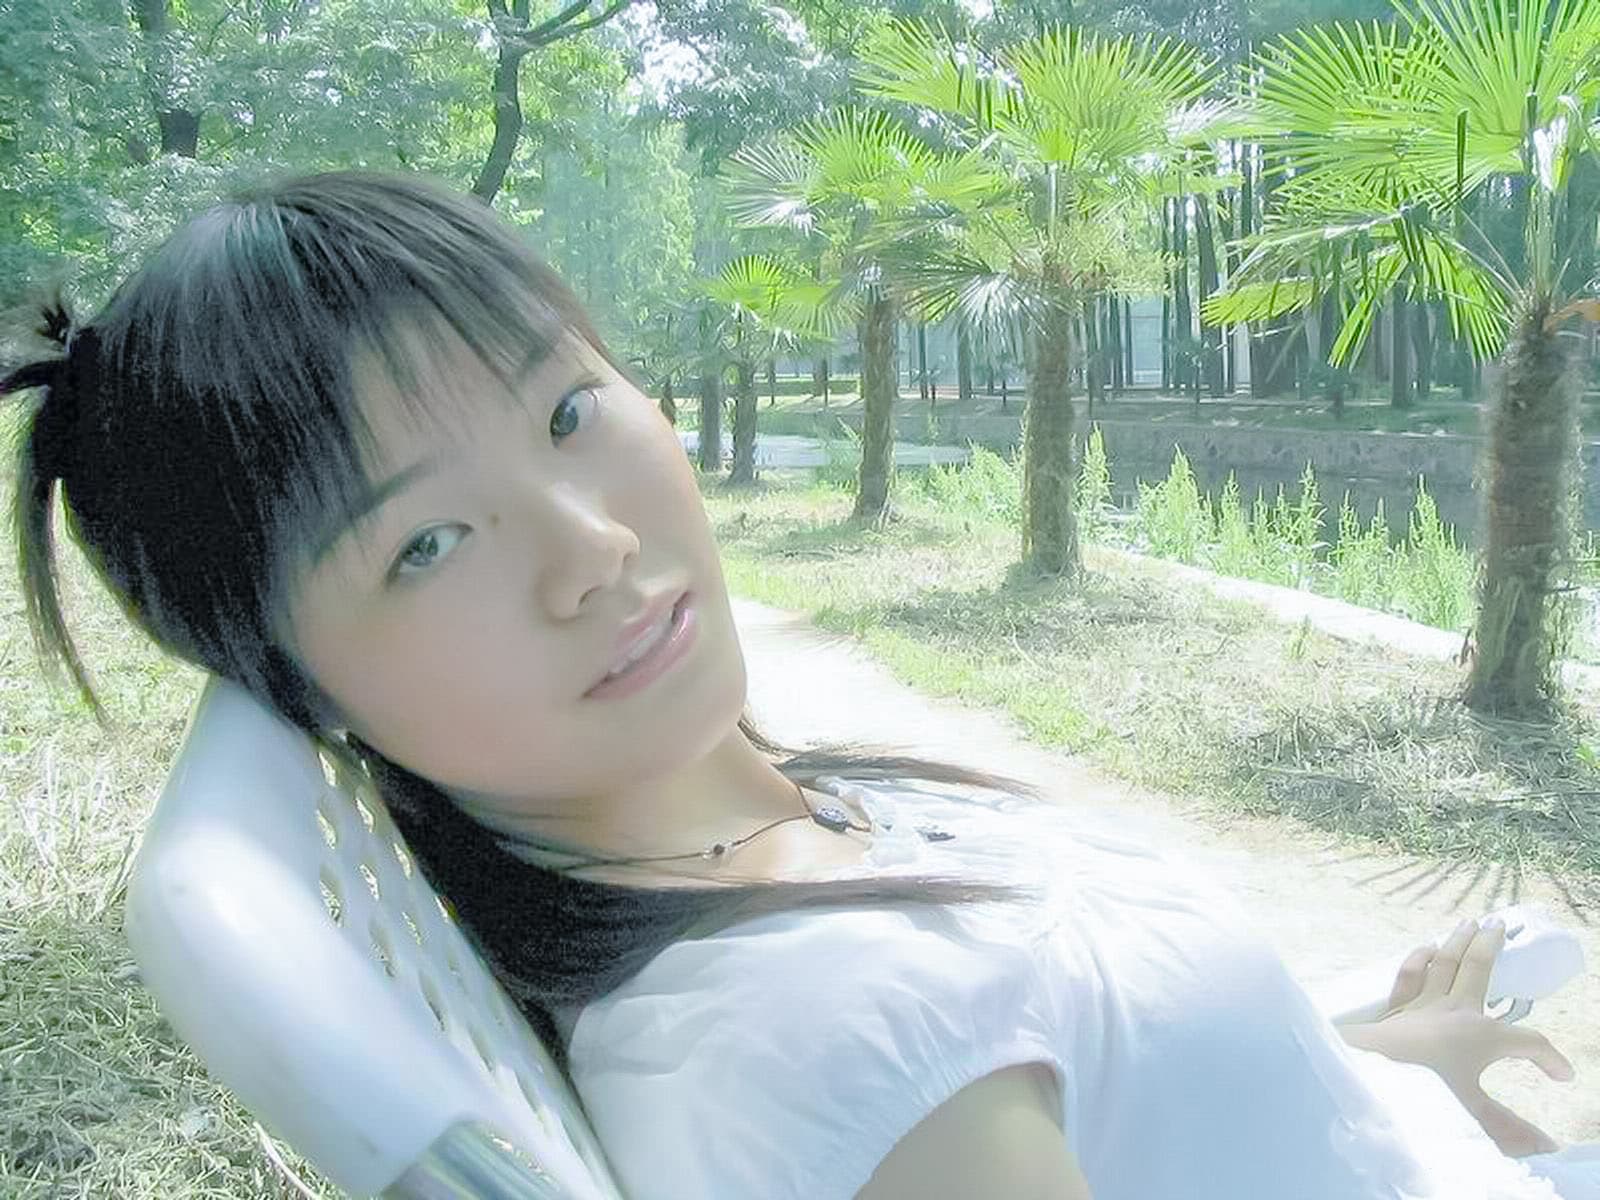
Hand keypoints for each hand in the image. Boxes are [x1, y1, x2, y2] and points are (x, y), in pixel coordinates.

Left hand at [1338, 917, 1575, 1157]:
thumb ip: (1507, 1129)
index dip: (1550, 1059)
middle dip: (1493, 945)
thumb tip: (1543, 1148)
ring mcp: (1422, 1004)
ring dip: (1459, 940)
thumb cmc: (1421, 1093)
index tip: (1562, 1074)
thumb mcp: (1472, 1114)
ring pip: (1445, 962)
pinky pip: (1409, 975)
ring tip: (1469, 922)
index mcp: (1481, 1036)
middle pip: (1480, 968)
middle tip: (1500, 925)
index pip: (1527, 1042)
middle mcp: (1454, 1011)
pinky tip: (1426, 949)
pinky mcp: (1394, 1009)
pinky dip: (1420, 959)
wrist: (1368, 1075)